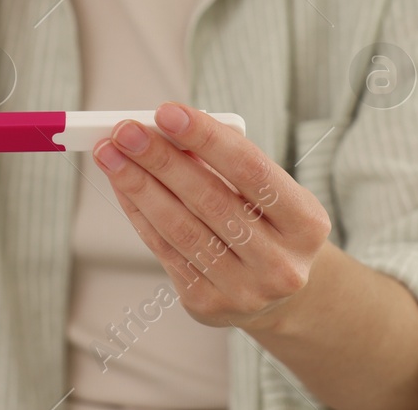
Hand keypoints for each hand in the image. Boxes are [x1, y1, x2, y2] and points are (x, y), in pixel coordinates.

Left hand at [93, 101, 332, 333]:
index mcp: (307, 223)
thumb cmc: (267, 221)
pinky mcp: (208, 305)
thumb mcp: (266, 191)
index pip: (251, 171)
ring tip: (110, 153)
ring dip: (138, 185)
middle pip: (209, 200)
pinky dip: (139, 212)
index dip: (206, 139)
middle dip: (160, 159)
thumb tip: (163, 130)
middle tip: (125, 130)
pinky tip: (122, 185)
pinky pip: (164, 250)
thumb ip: (225, 163)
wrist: (279, 291)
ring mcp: (244, 291)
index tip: (166, 111)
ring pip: (180, 228)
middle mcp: (281, 264)